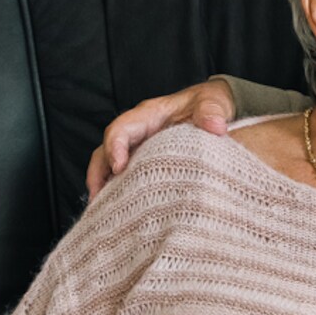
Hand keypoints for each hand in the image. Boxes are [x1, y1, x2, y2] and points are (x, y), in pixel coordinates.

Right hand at [84, 77, 235, 199]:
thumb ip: (212, 112)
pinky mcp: (150, 163)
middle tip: (98, 199)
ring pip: (112, 166)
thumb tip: (216, 127)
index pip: (121, 129)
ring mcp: (142, 149)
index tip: (119, 167)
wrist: (217, 109)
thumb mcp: (212, 102)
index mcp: (148, 116)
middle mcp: (139, 133)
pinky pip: (130, 176)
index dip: (115, 147)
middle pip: (107, 151)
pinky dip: (123, 192)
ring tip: (104, 211)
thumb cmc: (209, 103)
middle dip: (98, 174)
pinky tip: (126, 212)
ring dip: (106, 187)